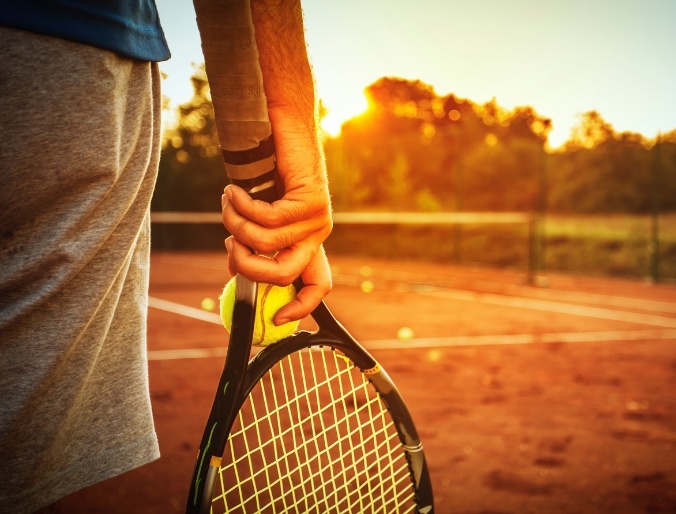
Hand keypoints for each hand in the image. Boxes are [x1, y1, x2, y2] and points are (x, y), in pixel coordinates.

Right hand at [221, 118, 332, 321]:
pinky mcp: (312, 200)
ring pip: (267, 243)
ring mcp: (318, 218)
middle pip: (284, 275)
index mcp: (307, 241)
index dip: (302, 307)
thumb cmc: (267, 167)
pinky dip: (242, 206)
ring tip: (228, 202)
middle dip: (247, 266)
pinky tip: (234, 190)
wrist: (283, 124)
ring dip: (236, 224)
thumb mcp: (258, 212)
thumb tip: (235, 269)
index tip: (277, 319)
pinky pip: (267, 219)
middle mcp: (317, 234)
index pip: (317, 285)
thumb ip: (254, 240)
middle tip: (229, 243)